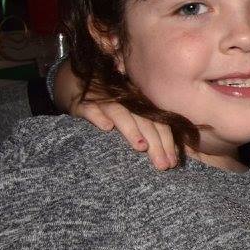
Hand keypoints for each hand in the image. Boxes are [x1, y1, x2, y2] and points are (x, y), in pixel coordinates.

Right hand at [53, 62, 179, 168]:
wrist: (76, 84)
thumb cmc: (110, 105)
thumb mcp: (132, 113)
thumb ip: (150, 128)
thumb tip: (173, 153)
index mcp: (141, 103)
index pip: (158, 122)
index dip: (167, 142)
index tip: (173, 163)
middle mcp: (126, 100)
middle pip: (144, 121)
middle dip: (156, 144)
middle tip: (163, 165)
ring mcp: (105, 100)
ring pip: (121, 113)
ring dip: (132, 129)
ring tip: (141, 146)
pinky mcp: (83, 103)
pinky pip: (91, 109)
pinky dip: (99, 116)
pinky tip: (106, 127)